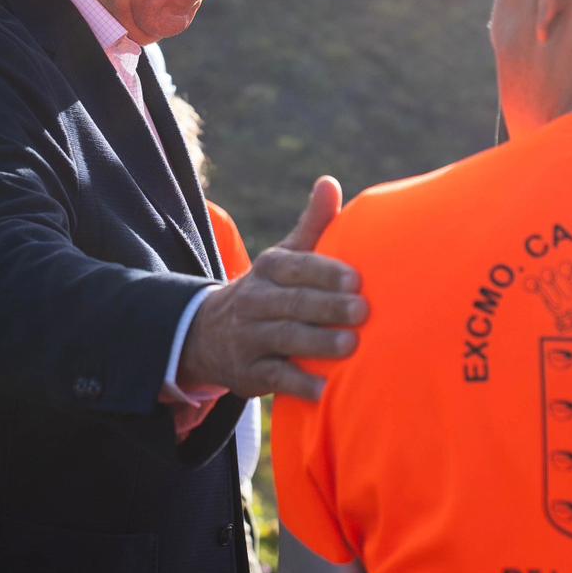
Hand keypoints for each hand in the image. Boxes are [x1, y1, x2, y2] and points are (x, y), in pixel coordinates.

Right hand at [178, 176, 365, 401]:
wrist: (208, 333)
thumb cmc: (270, 288)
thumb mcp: (285, 256)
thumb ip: (312, 224)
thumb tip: (330, 182)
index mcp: (269, 269)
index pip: (296, 267)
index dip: (325, 273)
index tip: (357, 278)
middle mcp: (256, 301)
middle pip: (293, 303)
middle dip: (328, 308)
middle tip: (363, 312)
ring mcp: (251, 338)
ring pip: (285, 339)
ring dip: (318, 343)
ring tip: (351, 347)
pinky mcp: (250, 373)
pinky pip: (275, 378)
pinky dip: (300, 384)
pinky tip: (326, 390)